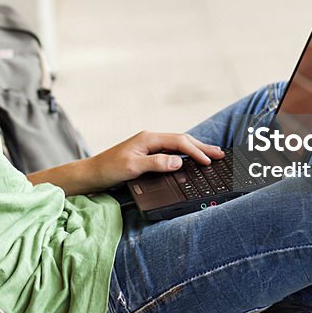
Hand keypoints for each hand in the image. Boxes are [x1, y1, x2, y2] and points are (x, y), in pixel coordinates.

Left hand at [87, 131, 225, 188]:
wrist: (91, 174)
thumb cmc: (108, 169)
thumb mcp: (132, 167)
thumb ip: (156, 163)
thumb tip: (178, 161)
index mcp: (148, 138)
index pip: (179, 142)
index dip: (196, 151)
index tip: (209, 161)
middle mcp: (149, 139)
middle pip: (181, 140)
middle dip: (201, 147)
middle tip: (220, 154)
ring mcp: (148, 145)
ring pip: (177, 145)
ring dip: (195, 150)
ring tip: (211, 155)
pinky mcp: (146, 154)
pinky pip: (171, 151)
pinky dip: (184, 154)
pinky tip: (190, 159)